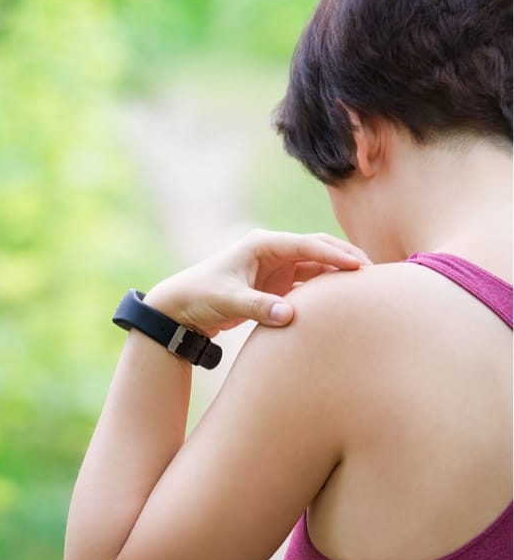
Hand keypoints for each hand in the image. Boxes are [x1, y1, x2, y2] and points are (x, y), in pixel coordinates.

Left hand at [144, 229, 370, 335]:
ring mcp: (277, 267)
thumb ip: (258, 307)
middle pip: (318, 249)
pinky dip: (327, 288)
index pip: (306, 246)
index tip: (358, 266)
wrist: (183, 308)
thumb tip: (289, 315)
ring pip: (317, 266)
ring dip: (339, 273)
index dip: (333, 255)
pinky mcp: (278, 283)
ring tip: (368, 285)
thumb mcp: (228, 301)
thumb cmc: (201, 296)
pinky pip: (309, 282)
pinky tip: (346, 298)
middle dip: (345, 258)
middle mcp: (273, 251)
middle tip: (375, 272)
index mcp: (262, 245)